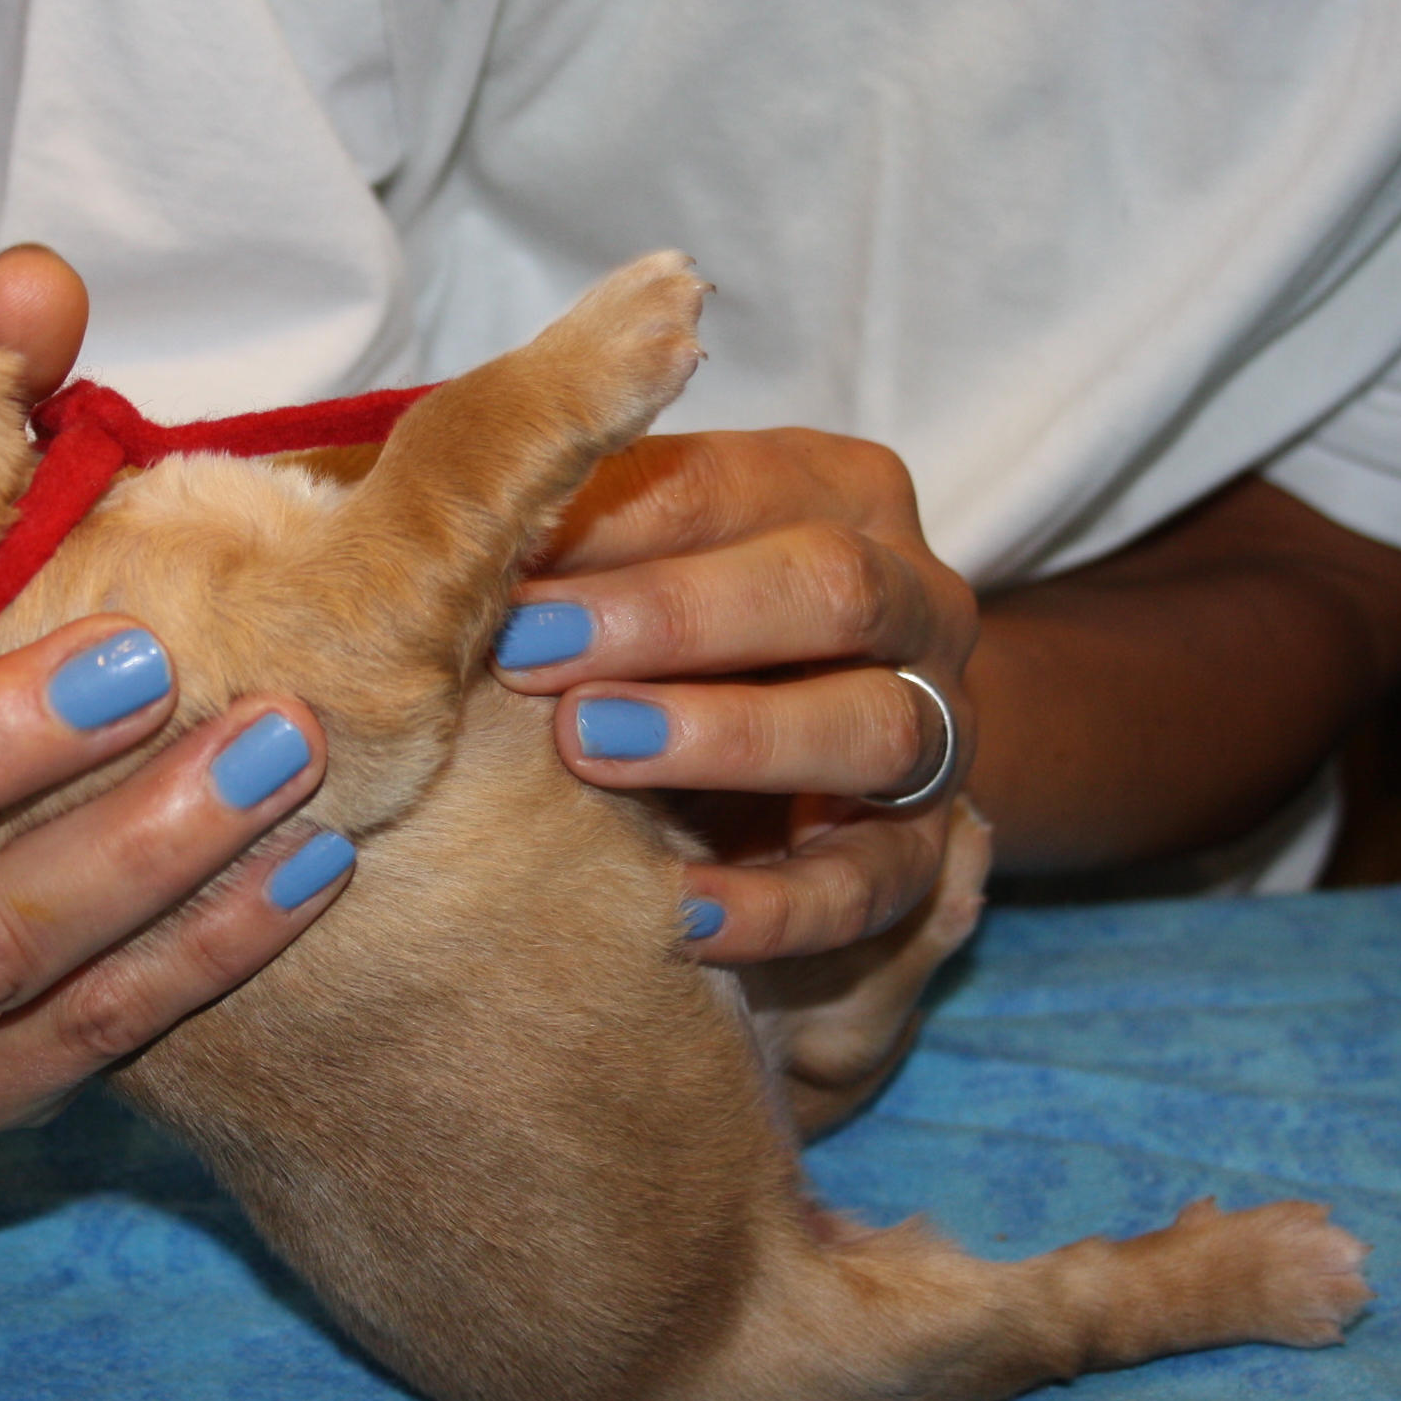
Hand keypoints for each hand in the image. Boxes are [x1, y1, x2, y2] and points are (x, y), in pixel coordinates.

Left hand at [489, 428, 979, 963]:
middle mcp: (915, 600)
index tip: (496, 559)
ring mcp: (937, 730)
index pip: (735, 485)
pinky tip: (679, 915)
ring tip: (593, 744)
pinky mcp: (918, 854)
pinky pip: (867, 886)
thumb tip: (462, 521)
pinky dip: (775, 907)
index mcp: (844, 494)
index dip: (613, 522)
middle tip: (533, 650)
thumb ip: (581, 535)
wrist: (818, 764)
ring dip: (729, 737)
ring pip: (871, 728)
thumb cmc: (683, 637)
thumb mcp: (641, 564)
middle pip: (829, 588)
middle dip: (672, 616)